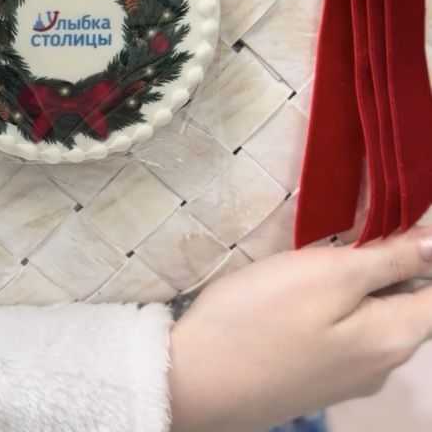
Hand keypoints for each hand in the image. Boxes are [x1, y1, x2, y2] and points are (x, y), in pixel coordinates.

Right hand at [168, 226, 431, 431]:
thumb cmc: (260, 317)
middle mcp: (383, 366)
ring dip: (357, 284)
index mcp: (395, 337)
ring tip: (312, 259)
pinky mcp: (316, 379)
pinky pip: (345, 333)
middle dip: (387, 264)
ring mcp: (349, 378)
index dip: (422, 248)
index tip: (382, 224)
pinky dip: (335, 306)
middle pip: (408, 302)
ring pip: (373, 317)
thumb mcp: (326, 274)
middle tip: (340, 233)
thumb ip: (389, 259)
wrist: (195, 380)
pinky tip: (296, 295)